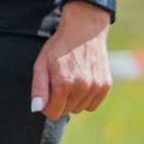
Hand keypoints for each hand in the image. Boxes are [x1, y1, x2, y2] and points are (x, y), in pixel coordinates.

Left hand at [31, 1, 113, 119]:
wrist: (84, 30)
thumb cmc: (59, 47)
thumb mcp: (41, 64)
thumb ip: (39, 88)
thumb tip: (38, 109)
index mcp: (64, 83)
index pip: (53, 113)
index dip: (46, 106)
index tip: (46, 95)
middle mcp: (82, 87)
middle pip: (66, 111)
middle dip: (59, 102)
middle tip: (58, 83)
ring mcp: (96, 86)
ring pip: (79, 109)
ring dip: (72, 100)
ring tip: (71, 81)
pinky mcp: (106, 85)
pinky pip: (92, 105)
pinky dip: (86, 99)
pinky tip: (82, 84)